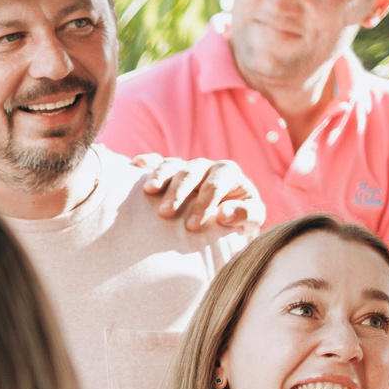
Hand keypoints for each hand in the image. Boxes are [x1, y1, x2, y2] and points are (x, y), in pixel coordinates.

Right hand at [132, 154, 263, 232]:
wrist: (226, 219)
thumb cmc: (239, 219)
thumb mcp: (253, 219)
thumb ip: (245, 215)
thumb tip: (222, 214)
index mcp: (228, 173)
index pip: (216, 184)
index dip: (204, 203)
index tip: (192, 226)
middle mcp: (207, 166)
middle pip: (192, 171)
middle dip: (179, 191)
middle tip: (165, 212)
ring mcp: (186, 167)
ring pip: (173, 165)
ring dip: (160, 176)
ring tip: (149, 191)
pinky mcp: (170, 171)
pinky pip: (157, 162)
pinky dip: (147, 162)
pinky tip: (136, 165)